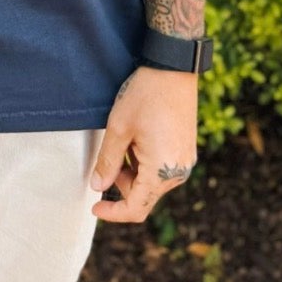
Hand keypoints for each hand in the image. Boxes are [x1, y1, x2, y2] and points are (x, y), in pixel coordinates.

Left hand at [89, 65, 197, 222]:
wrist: (173, 68)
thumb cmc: (146, 94)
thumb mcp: (119, 127)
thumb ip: (107, 162)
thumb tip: (97, 187)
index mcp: (162, 171)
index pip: (136, 208)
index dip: (113, 213)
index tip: (95, 207)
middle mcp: (179, 172)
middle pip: (144, 195)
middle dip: (121, 183)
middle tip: (110, 153)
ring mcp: (185, 161)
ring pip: (152, 182)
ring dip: (133, 172)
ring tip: (125, 140)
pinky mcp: (186, 150)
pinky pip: (162, 169)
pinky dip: (145, 163)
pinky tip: (138, 139)